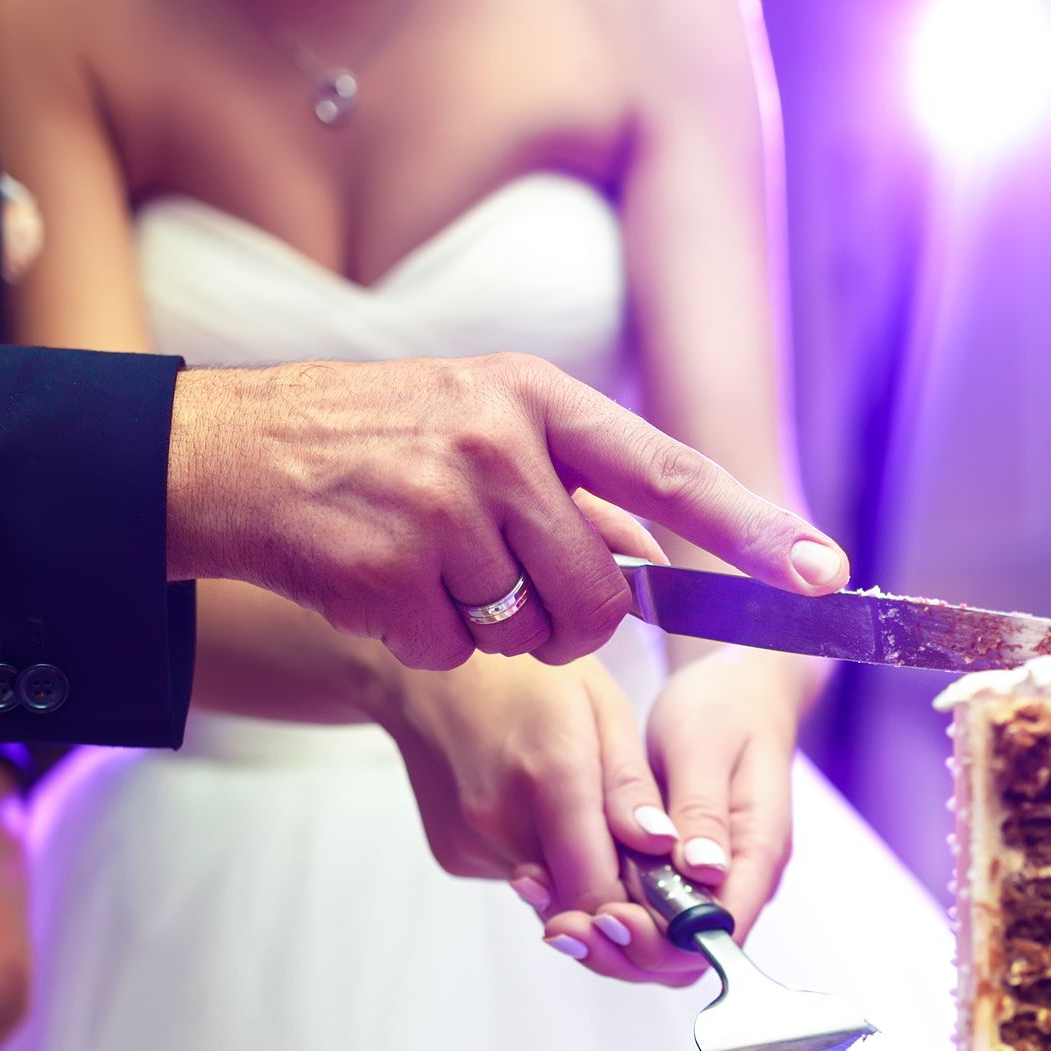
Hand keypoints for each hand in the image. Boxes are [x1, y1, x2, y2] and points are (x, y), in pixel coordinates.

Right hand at [164, 355, 849, 671]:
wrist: (228, 458)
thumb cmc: (368, 445)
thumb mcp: (476, 417)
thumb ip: (567, 478)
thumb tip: (655, 556)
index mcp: (533, 396)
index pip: (670, 472)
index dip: (751, 530)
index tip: (821, 574)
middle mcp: (496, 442)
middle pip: (603, 594)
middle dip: (569, 623)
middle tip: (502, 589)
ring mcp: (441, 506)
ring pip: (533, 635)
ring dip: (492, 633)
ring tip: (429, 570)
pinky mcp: (390, 573)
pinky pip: (458, 654)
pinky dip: (427, 645)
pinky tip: (382, 588)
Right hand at [376, 654, 702, 977]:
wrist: (426, 675)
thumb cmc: (525, 677)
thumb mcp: (600, 706)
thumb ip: (629, 785)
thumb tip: (664, 848)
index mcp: (549, 778)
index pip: (603, 894)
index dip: (642, 908)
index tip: (670, 891)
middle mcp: (501, 824)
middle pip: (578, 903)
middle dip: (617, 894)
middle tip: (637, 852)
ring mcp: (471, 846)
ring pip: (551, 894)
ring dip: (579, 873)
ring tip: (580, 810)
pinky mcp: (455, 857)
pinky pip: (521, 877)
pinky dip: (543, 859)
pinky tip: (538, 810)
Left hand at [539, 647, 814, 983]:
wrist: (731, 694)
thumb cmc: (724, 711)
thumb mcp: (706, 747)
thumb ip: (702, 809)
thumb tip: (700, 869)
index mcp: (756, 853)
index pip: (719, 931)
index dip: (663, 941)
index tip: (610, 916)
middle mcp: (733, 882)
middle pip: (682, 956)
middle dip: (620, 950)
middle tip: (562, 925)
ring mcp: (702, 884)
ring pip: (653, 946)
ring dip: (599, 940)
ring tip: (544, 910)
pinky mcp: (671, 876)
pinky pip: (636, 914)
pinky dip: (593, 912)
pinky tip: (545, 887)